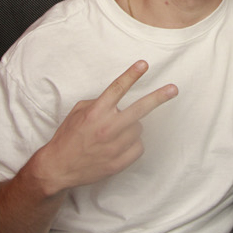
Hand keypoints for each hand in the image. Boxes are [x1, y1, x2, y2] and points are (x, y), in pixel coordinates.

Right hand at [31, 63, 176, 195]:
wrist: (59, 167)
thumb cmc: (68, 137)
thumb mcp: (78, 112)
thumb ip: (98, 103)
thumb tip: (118, 101)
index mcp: (95, 112)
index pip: (117, 89)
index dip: (132, 75)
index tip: (144, 64)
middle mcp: (106, 127)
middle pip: (140, 109)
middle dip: (159, 97)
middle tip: (173, 89)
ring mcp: (114, 147)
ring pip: (139, 129)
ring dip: (132, 127)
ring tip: (116, 133)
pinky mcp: (118, 162)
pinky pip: (138, 147)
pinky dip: (133, 145)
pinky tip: (120, 145)